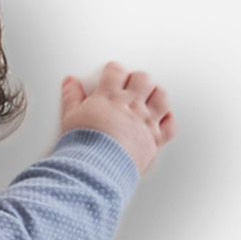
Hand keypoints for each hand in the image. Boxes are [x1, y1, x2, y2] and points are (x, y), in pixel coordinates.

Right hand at [59, 62, 177, 175]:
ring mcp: (145, 121)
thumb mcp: (70, 116)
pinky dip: (168, 119)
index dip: (114, 70)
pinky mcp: (155, 139)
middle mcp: (131, 105)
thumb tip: (70, 82)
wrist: (96, 169)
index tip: (111, 73)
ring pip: (161, 96)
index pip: (116, 71)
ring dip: (156, 94)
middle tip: (131, 85)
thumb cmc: (82, 147)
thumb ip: (71, 96)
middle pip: (143, 79)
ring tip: (148, 97)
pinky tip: (161, 119)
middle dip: (137, 79)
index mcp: (110, 97)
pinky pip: (170, 124)